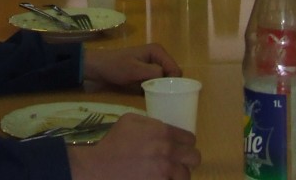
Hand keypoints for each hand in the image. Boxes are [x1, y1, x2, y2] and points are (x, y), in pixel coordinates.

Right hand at [67, 114, 199, 179]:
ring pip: (186, 176)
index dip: (186, 143)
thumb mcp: (129, 120)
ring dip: (179, 175)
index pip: (190, 139)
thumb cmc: (113, 142)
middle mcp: (168, 151)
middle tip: (179, 162)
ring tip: (168, 174)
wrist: (100, 167)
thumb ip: (150, 122)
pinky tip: (160, 178)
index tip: (181, 147)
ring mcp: (165, 172)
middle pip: (195, 158)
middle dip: (187, 160)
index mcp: (162, 132)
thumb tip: (163, 127)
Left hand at [84, 44, 181, 88]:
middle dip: (168, 86)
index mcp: (158, 51)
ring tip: (154, 96)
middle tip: (160, 97)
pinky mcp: (147, 73)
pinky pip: (157, 83)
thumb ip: (153, 73)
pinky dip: (155, 89)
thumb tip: (168, 80)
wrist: (99, 67)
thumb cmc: (116, 66)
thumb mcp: (135, 70)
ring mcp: (153, 65)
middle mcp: (158, 56)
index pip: (175, 69)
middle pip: (172, 75)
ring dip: (161, 89)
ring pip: (165, 80)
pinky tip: (149, 95)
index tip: (165, 94)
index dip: (173, 82)